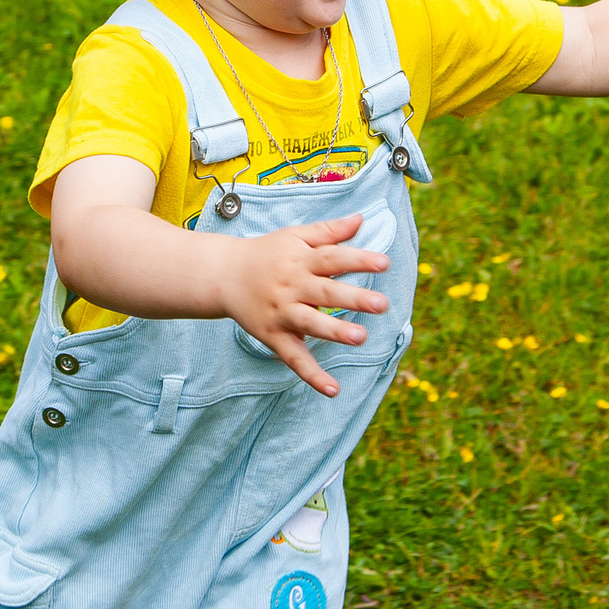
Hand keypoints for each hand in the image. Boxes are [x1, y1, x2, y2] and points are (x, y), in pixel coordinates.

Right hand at [217, 212, 390, 396]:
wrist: (223, 275)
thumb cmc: (266, 254)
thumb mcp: (295, 237)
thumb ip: (328, 231)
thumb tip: (361, 219)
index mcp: (301, 261)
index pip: (333, 258)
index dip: (359, 260)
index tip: (384, 263)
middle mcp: (293, 287)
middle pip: (326, 292)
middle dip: (354, 299)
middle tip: (382, 304)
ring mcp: (283, 313)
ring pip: (310, 324)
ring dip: (335, 332)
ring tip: (361, 338)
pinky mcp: (274, 337)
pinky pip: (294, 358)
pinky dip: (312, 375)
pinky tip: (333, 389)